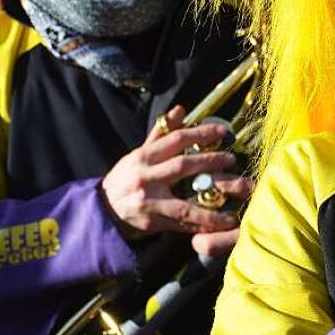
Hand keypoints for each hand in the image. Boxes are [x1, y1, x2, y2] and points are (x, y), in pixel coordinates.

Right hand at [101, 105, 252, 243]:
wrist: (101, 210)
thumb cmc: (125, 177)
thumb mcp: (139, 153)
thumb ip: (161, 133)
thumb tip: (180, 109)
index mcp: (143, 156)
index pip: (176, 139)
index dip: (201, 133)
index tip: (223, 132)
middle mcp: (145, 177)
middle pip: (183, 167)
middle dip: (210, 162)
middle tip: (232, 160)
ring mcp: (149, 202)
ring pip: (184, 204)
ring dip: (211, 208)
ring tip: (234, 203)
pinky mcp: (151, 223)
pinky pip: (180, 224)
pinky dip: (199, 225)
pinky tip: (218, 225)